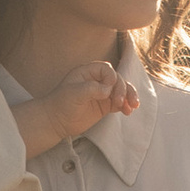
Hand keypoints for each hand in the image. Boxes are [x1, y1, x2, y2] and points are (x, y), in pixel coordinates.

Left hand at [18, 56, 134, 156]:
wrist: (56, 121)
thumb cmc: (61, 104)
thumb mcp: (74, 93)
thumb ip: (91, 89)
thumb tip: (108, 90)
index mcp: (88, 72)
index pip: (106, 69)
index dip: (111, 77)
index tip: (109, 88)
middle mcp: (97, 80)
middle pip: (117, 79)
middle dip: (122, 89)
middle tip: (119, 102)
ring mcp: (102, 93)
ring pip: (122, 90)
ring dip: (129, 97)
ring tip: (133, 106)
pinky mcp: (105, 105)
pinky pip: (120, 102)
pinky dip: (126, 106)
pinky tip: (128, 112)